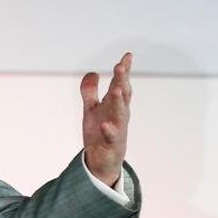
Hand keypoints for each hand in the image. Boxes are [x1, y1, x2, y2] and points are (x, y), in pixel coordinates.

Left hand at [80, 52, 131, 186]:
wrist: (101, 161)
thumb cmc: (100, 134)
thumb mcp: (92, 109)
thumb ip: (91, 91)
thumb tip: (92, 72)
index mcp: (115, 106)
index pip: (121, 85)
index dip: (124, 71)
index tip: (127, 55)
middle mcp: (119, 115)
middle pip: (122, 96)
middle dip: (122, 81)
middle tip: (121, 66)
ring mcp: (118, 129)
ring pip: (120, 113)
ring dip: (118, 101)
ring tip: (116, 88)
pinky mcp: (111, 144)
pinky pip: (111, 136)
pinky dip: (109, 130)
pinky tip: (105, 124)